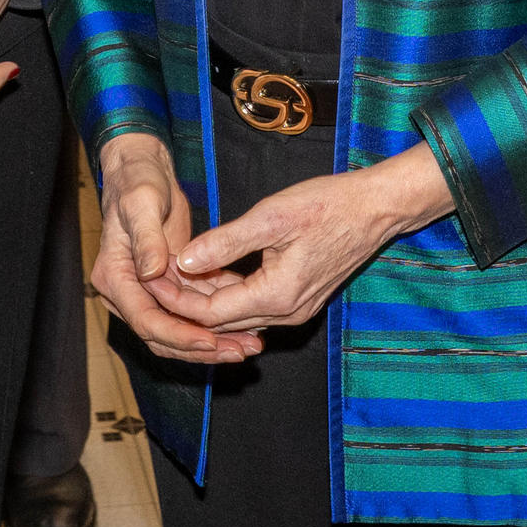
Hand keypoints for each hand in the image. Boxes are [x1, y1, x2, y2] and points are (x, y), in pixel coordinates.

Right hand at [88, 133, 251, 364]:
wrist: (142, 169)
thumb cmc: (137, 182)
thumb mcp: (142, 204)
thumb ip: (147, 239)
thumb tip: (152, 272)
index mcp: (115, 278)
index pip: (145, 320)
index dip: (178, 334)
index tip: (209, 339)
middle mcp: (128, 293)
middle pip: (163, 336)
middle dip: (201, 347)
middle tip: (239, 351)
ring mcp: (148, 292)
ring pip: (180, 329)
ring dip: (214, 339)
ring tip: (249, 345)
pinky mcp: (170, 285)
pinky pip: (193, 311)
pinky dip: (217, 319)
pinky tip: (247, 321)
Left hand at [168, 147, 452, 338]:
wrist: (375, 208)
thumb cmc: (327, 205)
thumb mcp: (271, 217)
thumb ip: (226, 243)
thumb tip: (185, 260)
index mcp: (277, 296)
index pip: (210, 314)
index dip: (176, 298)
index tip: (151, 277)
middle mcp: (286, 313)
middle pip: (220, 321)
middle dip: (185, 300)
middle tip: (155, 275)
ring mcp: (295, 309)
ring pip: (236, 314)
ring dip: (205, 296)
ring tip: (175, 270)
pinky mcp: (299, 298)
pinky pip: (253, 304)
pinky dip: (229, 290)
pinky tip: (210, 268)